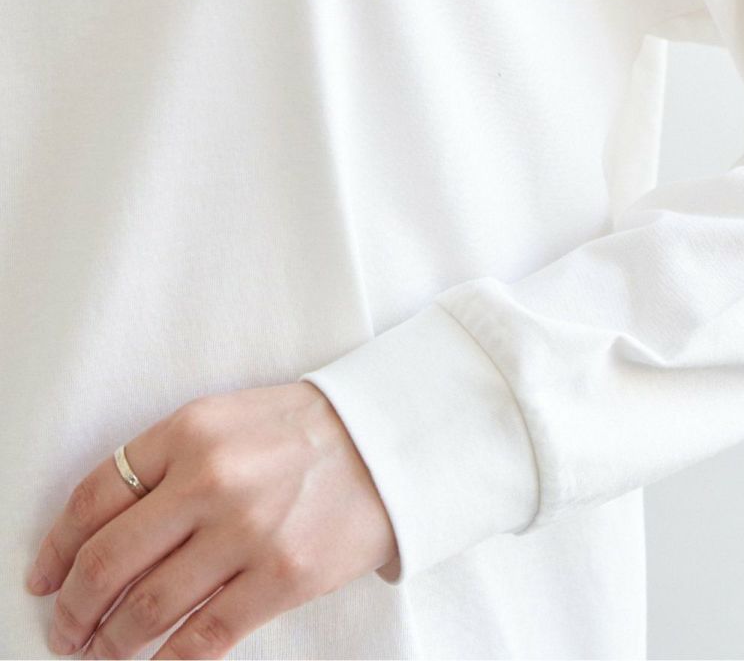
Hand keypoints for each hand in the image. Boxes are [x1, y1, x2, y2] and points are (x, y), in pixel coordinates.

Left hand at [24, 381, 399, 658]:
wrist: (388, 440)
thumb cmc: (299, 433)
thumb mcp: (225, 420)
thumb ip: (164, 463)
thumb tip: (94, 540)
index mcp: (191, 429)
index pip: (94, 498)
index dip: (55, 549)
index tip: (42, 579)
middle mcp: (212, 479)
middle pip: (107, 563)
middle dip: (72, 610)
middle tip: (65, 630)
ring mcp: (248, 531)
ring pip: (146, 609)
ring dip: (109, 644)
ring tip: (101, 653)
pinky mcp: (283, 577)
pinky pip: (201, 639)